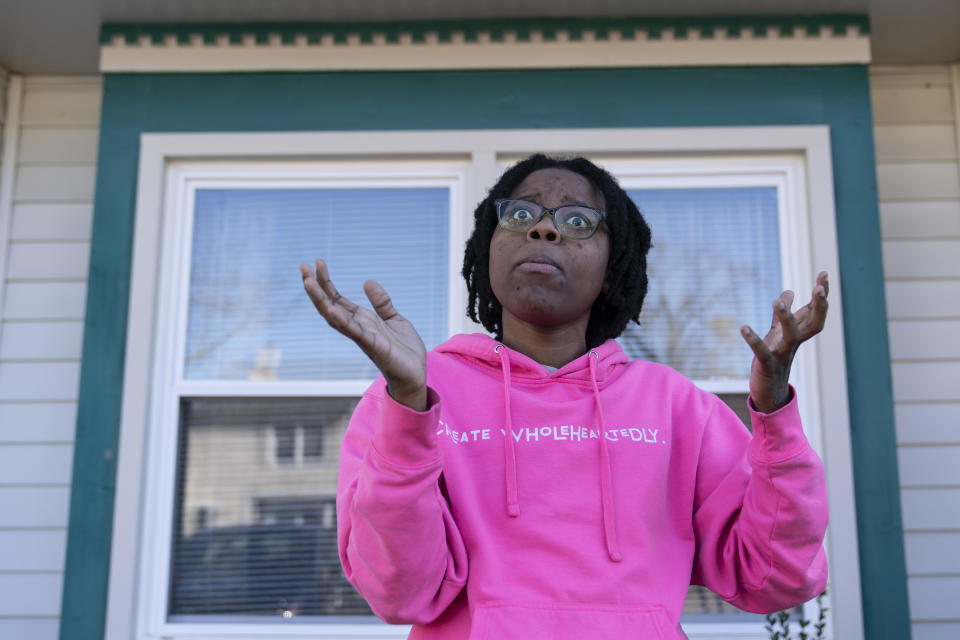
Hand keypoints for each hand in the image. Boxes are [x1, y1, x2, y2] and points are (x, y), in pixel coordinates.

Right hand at [301, 259, 427, 410]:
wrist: (415, 374)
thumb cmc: (403, 350)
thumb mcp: (394, 319)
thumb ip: (381, 303)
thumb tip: (367, 282)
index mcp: (361, 320)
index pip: (337, 298)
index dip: (326, 282)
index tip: (316, 263)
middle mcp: (356, 328)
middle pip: (329, 305)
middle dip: (315, 287)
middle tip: (302, 267)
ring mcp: (362, 337)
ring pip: (335, 317)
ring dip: (321, 300)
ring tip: (308, 282)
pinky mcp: (374, 346)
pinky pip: (355, 332)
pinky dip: (343, 321)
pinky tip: (332, 309)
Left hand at [740, 271, 828, 412]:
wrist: (768, 392)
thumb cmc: (774, 359)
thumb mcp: (778, 333)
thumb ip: (783, 313)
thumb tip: (789, 292)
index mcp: (798, 334)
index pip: (814, 312)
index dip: (821, 295)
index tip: (824, 273)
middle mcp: (794, 343)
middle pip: (814, 324)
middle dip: (819, 306)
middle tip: (819, 288)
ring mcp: (783, 354)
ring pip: (791, 336)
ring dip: (786, 318)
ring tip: (775, 301)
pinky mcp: (767, 365)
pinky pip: (762, 352)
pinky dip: (753, 340)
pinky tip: (743, 328)